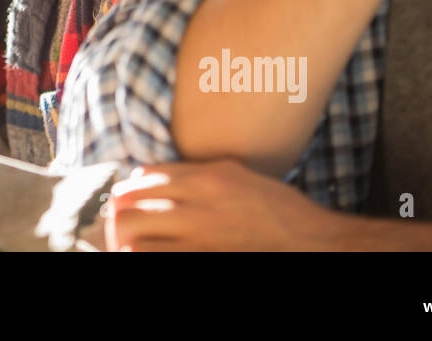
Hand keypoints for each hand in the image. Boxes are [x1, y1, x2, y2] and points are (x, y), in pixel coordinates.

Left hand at [105, 161, 341, 250]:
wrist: (313, 242)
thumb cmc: (281, 210)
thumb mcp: (240, 175)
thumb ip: (200, 173)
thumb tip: (160, 177)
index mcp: (207, 176)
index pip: (145, 176)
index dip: (132, 187)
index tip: (133, 198)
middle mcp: (198, 203)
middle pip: (128, 202)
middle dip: (118, 213)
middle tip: (121, 223)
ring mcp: (199, 236)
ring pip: (133, 234)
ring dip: (126, 239)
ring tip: (129, 244)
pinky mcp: (202, 258)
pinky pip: (153, 257)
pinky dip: (143, 254)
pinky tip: (147, 254)